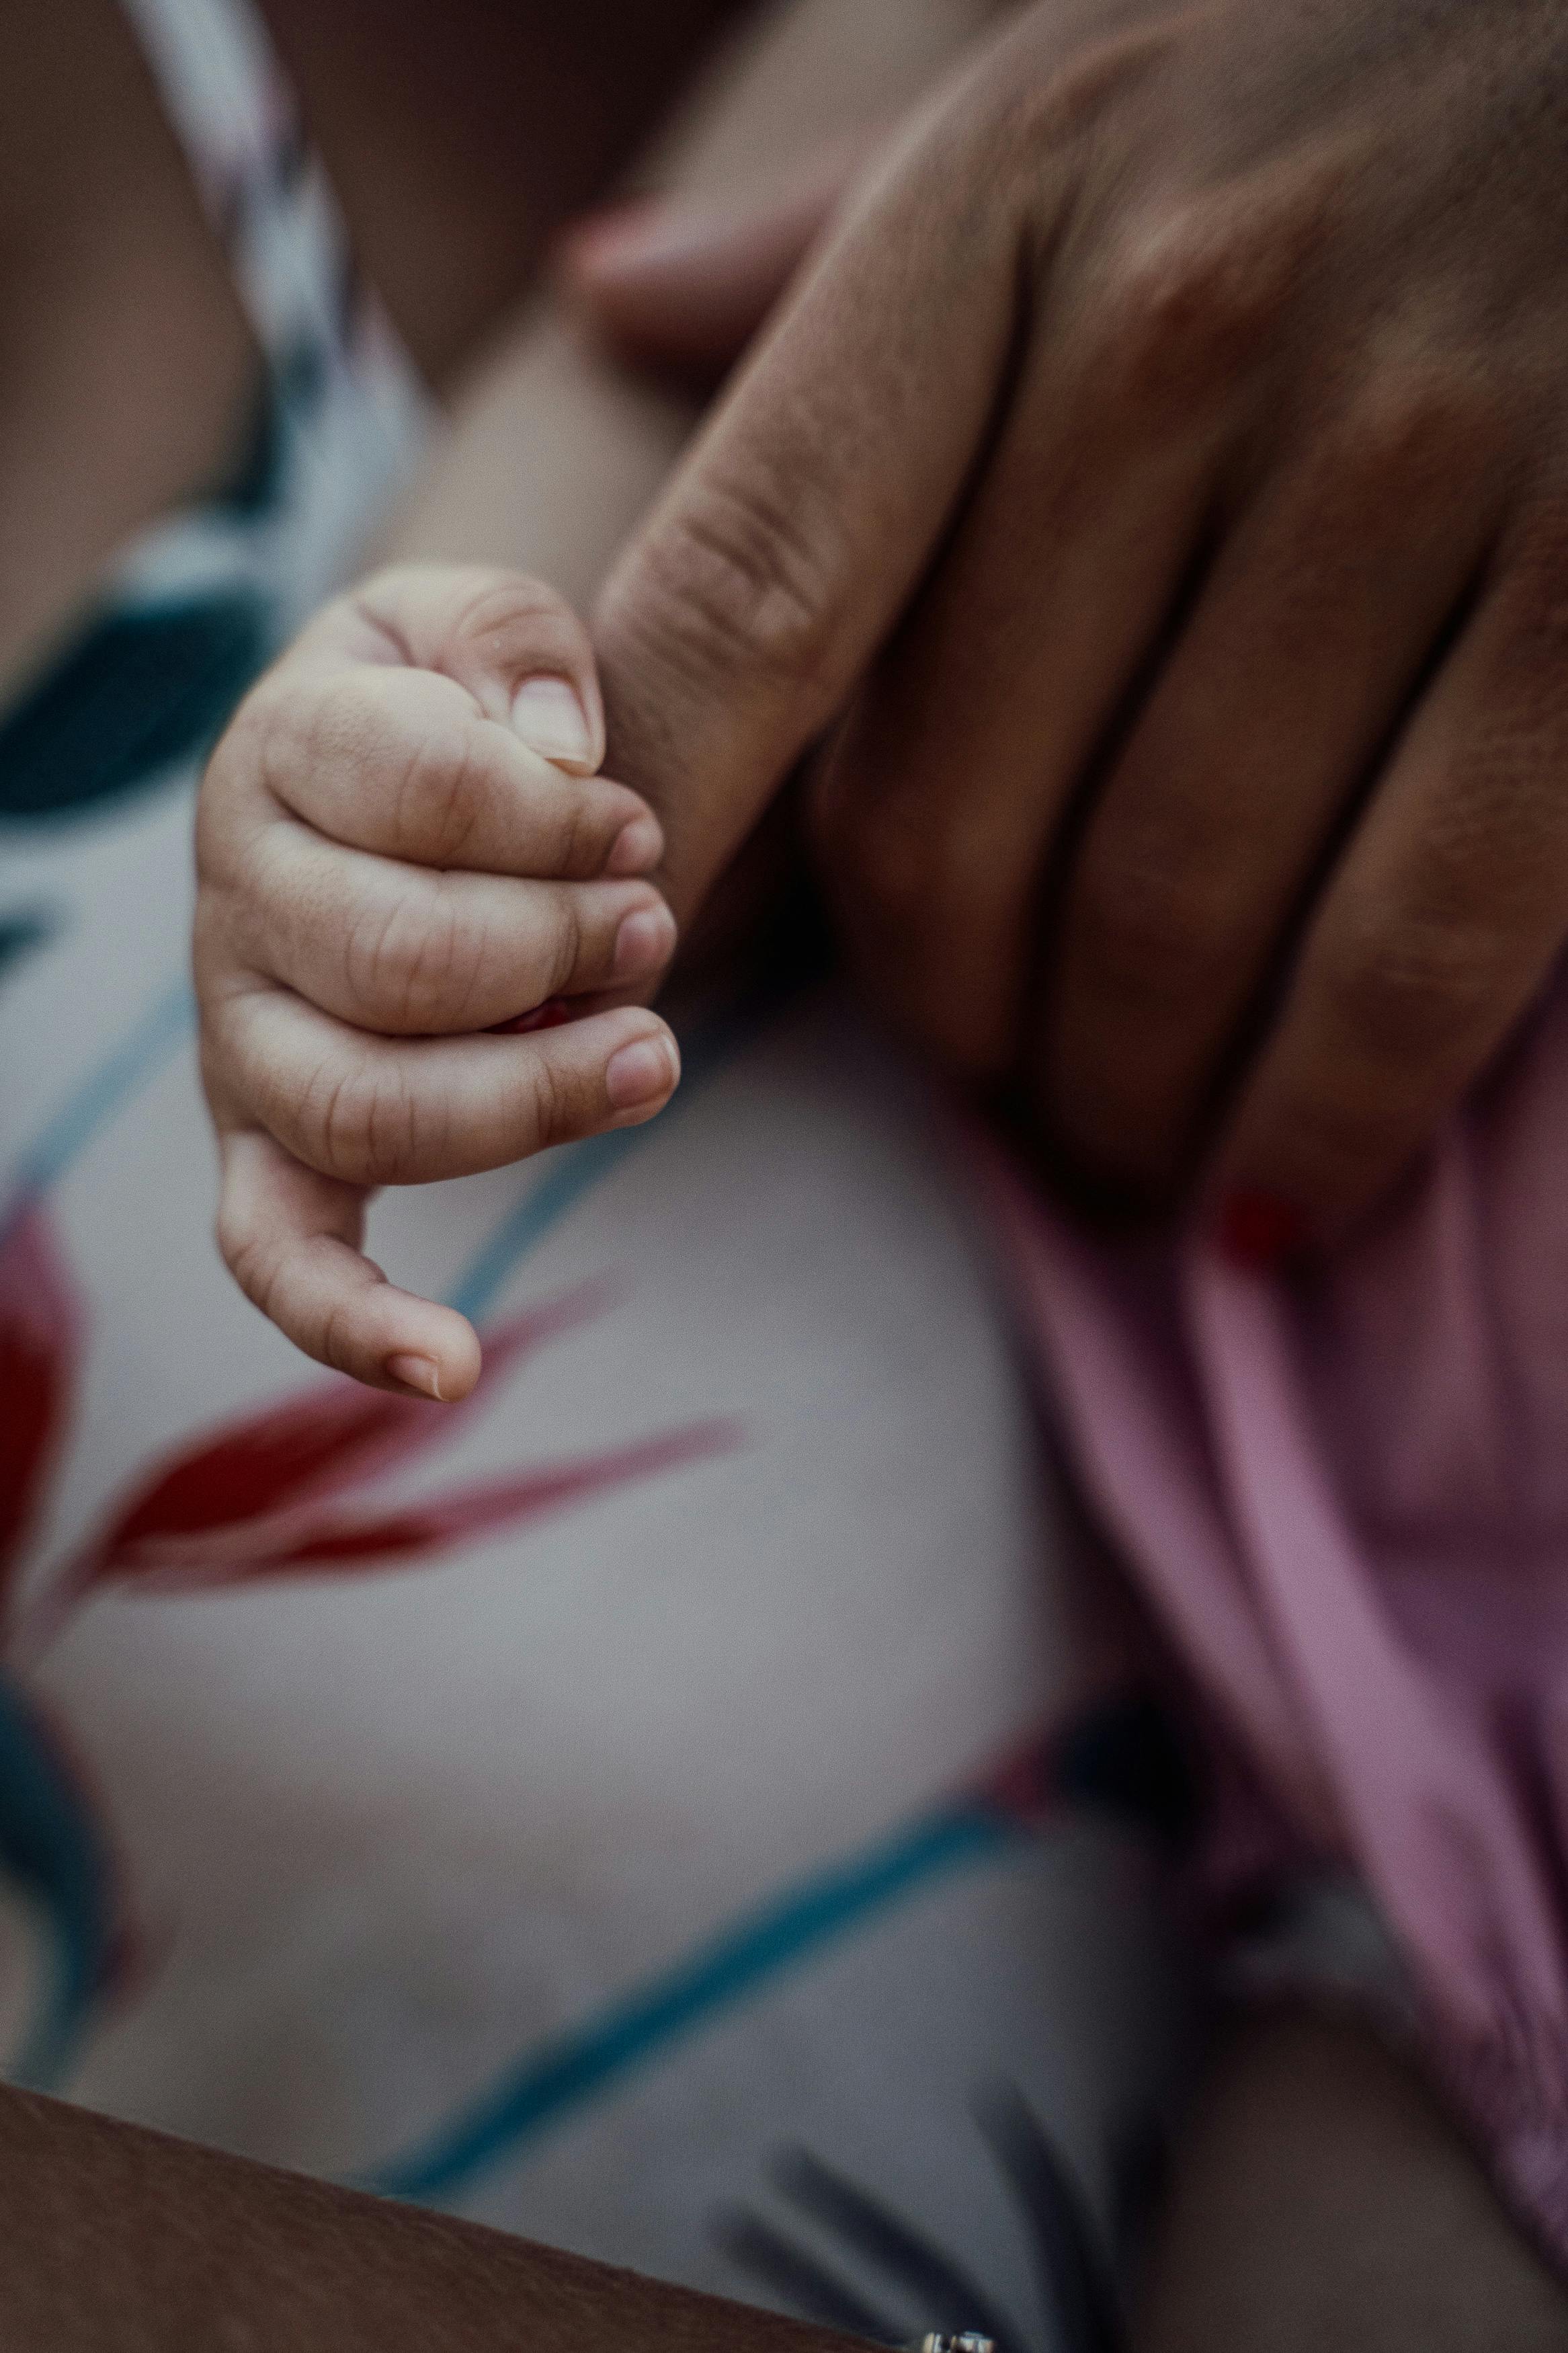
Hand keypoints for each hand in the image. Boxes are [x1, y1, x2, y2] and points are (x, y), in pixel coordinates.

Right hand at [196, 565, 679, 1397]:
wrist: (381, 779)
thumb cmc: (449, 712)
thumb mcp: (479, 622)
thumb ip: (517, 647)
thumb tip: (559, 752)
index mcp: (278, 752)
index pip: (419, 787)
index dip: (557, 814)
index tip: (635, 824)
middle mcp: (234, 905)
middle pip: (397, 959)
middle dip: (560, 945)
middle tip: (655, 920)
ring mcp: (243, 1041)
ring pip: (365, 1109)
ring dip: (528, 1097)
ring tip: (652, 1053)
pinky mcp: (267, 1146)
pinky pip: (275, 1255)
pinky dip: (349, 1324)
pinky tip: (452, 1369)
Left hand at [583, 0, 1567, 1237]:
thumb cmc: (1355, 87)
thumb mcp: (1073, 115)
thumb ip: (838, 247)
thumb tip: (603, 293)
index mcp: (1000, 220)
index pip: (746, 593)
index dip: (662, 833)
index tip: (610, 965)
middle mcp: (1182, 324)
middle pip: (951, 823)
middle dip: (952, 1024)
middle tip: (995, 1082)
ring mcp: (1411, 455)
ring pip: (1165, 918)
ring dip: (1119, 1099)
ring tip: (1123, 1142)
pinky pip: (1400, 951)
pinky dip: (1320, 1120)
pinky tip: (1272, 1193)